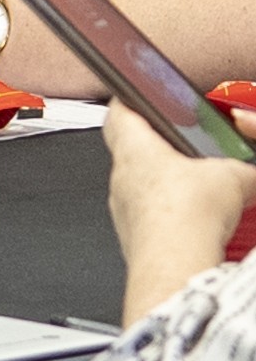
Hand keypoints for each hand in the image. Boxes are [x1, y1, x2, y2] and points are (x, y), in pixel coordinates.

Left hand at [104, 100, 255, 323]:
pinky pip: (147, 215)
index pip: (119, 112)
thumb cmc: (187, 216)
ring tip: (196, 185)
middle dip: (156, 145)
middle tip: (179, 141)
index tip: (139, 95)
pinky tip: (194, 219)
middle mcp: (120, 177)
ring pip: (138, 185)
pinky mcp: (133, 235)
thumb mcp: (234, 178)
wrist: (173, 265)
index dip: (130, 99)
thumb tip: (253, 172)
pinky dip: (167, 212)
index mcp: (135, 149)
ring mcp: (123, 208)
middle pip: (129, 150)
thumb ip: (246, 168)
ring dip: (162, 182)